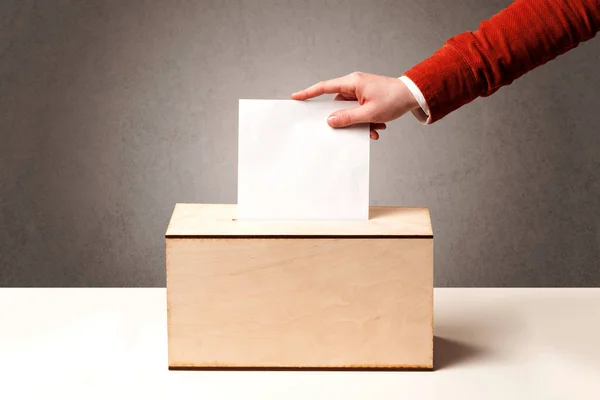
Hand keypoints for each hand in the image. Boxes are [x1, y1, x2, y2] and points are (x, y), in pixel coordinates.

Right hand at [291, 71, 421, 139]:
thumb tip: (330, 121)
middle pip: (337, 104)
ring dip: (359, 123)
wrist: (414, 95)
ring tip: (373, 128)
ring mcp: (361, 91)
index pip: (324, 88)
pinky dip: (366, 121)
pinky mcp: (367, 97)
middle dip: (344, 119)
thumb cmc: (394, 100)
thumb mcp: (369, 113)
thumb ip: (348, 118)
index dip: (308, 93)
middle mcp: (354, 84)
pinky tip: (377, 126)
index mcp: (352, 83)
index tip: (295, 98)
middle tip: (344, 129)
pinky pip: (359, 111)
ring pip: (350, 111)